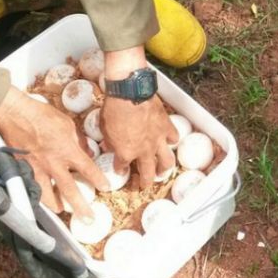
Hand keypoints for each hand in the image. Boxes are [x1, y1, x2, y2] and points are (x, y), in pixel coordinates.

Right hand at [0, 87, 109, 221]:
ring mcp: (37, 169)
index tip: (106, 188)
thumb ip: (79, 140)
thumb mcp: (68, 124)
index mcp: (68, 150)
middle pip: (69, 190)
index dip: (98, 180)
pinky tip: (39, 198)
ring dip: (54, 205)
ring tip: (60, 210)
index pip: (87, 169)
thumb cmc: (42, 115)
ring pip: (46, 195)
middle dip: (80, 206)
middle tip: (88, 218)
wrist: (15, 114)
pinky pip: (31, 187)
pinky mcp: (23, 169)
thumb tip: (88, 151)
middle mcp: (54, 163)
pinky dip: (36, 195)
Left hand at [101, 47, 177, 189]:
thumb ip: (109, 140)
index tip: (119, 167)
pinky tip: (170, 141)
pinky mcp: (166, 127)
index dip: (120, 168)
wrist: (130, 92)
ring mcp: (157, 140)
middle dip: (145, 182)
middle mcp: (143, 150)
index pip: (122, 167)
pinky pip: (173, 138)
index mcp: (126, 152)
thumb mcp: (104, 127)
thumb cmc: (114, 108)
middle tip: (144, 185)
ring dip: (164, 169)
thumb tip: (109, 144)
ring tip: (162, 171)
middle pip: (147, 173)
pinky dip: (172, 141)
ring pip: (166, 162)